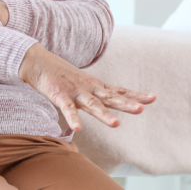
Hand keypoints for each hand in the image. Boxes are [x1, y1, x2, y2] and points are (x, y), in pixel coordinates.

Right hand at [19, 43, 155, 131]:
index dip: (135, 95)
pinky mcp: (59, 95)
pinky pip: (67, 109)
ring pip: (92, 105)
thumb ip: (95, 94)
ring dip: (104, 114)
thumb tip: (110, 100)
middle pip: (111, 97)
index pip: (119, 91)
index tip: (153, 97)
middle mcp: (88, 88)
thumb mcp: (82, 84)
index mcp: (95, 86)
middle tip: (142, 109)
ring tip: (116, 124)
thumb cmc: (61, 75)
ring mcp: (74, 91)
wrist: (37, 61)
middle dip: (126, 103)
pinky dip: (72, 118)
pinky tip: (78, 129)